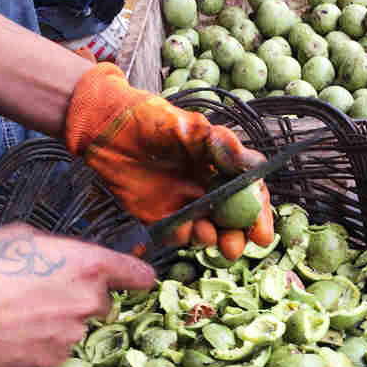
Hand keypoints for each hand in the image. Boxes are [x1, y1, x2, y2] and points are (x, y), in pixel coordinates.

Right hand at [0, 223, 154, 366]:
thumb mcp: (22, 238)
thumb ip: (58, 250)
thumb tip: (62, 258)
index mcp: (89, 265)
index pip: (135, 272)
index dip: (138, 276)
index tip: (142, 280)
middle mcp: (89, 300)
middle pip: (100, 302)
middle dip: (80, 299)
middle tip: (42, 293)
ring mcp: (74, 333)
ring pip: (76, 326)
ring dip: (57, 321)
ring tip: (18, 312)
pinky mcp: (54, 359)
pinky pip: (56, 348)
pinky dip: (41, 342)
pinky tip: (14, 331)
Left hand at [64, 62, 273, 253]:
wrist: (105, 126)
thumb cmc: (151, 119)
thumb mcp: (191, 126)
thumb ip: (221, 145)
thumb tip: (252, 165)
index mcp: (221, 167)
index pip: (250, 195)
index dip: (259, 215)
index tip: (261, 232)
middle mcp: (207, 188)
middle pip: (232, 220)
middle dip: (236, 237)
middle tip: (234, 248)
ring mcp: (183, 203)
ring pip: (206, 230)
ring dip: (211, 239)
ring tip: (207, 235)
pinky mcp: (158, 215)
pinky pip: (175, 233)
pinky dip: (180, 236)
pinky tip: (180, 229)